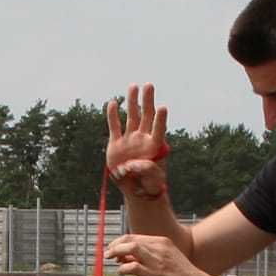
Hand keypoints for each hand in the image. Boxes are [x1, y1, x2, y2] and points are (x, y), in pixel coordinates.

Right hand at [105, 83, 169, 199]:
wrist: (136, 190)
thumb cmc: (150, 185)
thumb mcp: (153, 181)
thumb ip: (149, 172)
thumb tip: (139, 164)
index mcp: (155, 147)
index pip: (159, 130)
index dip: (160, 120)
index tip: (162, 108)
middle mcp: (143, 139)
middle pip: (146, 116)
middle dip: (147, 101)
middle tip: (149, 85)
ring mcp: (130, 140)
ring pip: (131, 117)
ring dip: (132, 102)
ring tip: (133, 86)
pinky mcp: (117, 144)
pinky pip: (115, 127)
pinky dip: (113, 116)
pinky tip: (113, 103)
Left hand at [105, 231, 207, 275]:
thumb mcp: (168, 259)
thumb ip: (151, 256)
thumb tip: (128, 258)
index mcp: (162, 242)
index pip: (134, 237)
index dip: (120, 242)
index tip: (113, 249)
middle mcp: (158, 248)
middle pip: (129, 239)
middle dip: (114, 245)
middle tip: (107, 254)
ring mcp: (155, 261)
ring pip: (129, 248)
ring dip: (115, 253)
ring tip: (111, 260)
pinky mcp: (153, 275)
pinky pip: (131, 267)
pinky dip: (123, 269)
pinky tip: (122, 273)